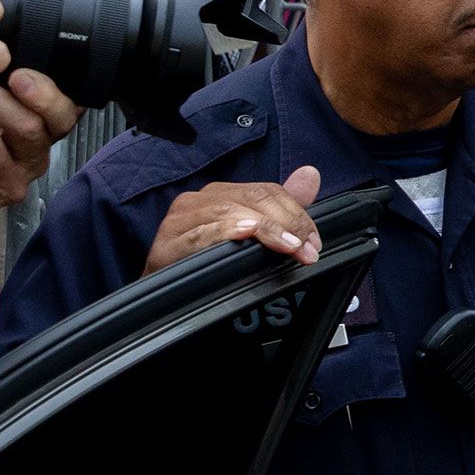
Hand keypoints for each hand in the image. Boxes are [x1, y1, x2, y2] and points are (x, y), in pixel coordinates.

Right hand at [147, 165, 322, 272]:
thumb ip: (281, 207)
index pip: (266, 191)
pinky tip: (245, 234)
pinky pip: (200, 234)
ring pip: (229, 212)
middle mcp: (198, 201)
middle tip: (306, 250)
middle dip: (287, 223)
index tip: (313, 241)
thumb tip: (311, 175)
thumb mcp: (249, 234)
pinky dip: (225, 233)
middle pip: (252, 198)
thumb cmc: (205, 265)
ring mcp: (179, 221)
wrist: (161, 299)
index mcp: (218, 195)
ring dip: (265, 230)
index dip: (296, 213)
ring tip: (288, 246)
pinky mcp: (166, 246)